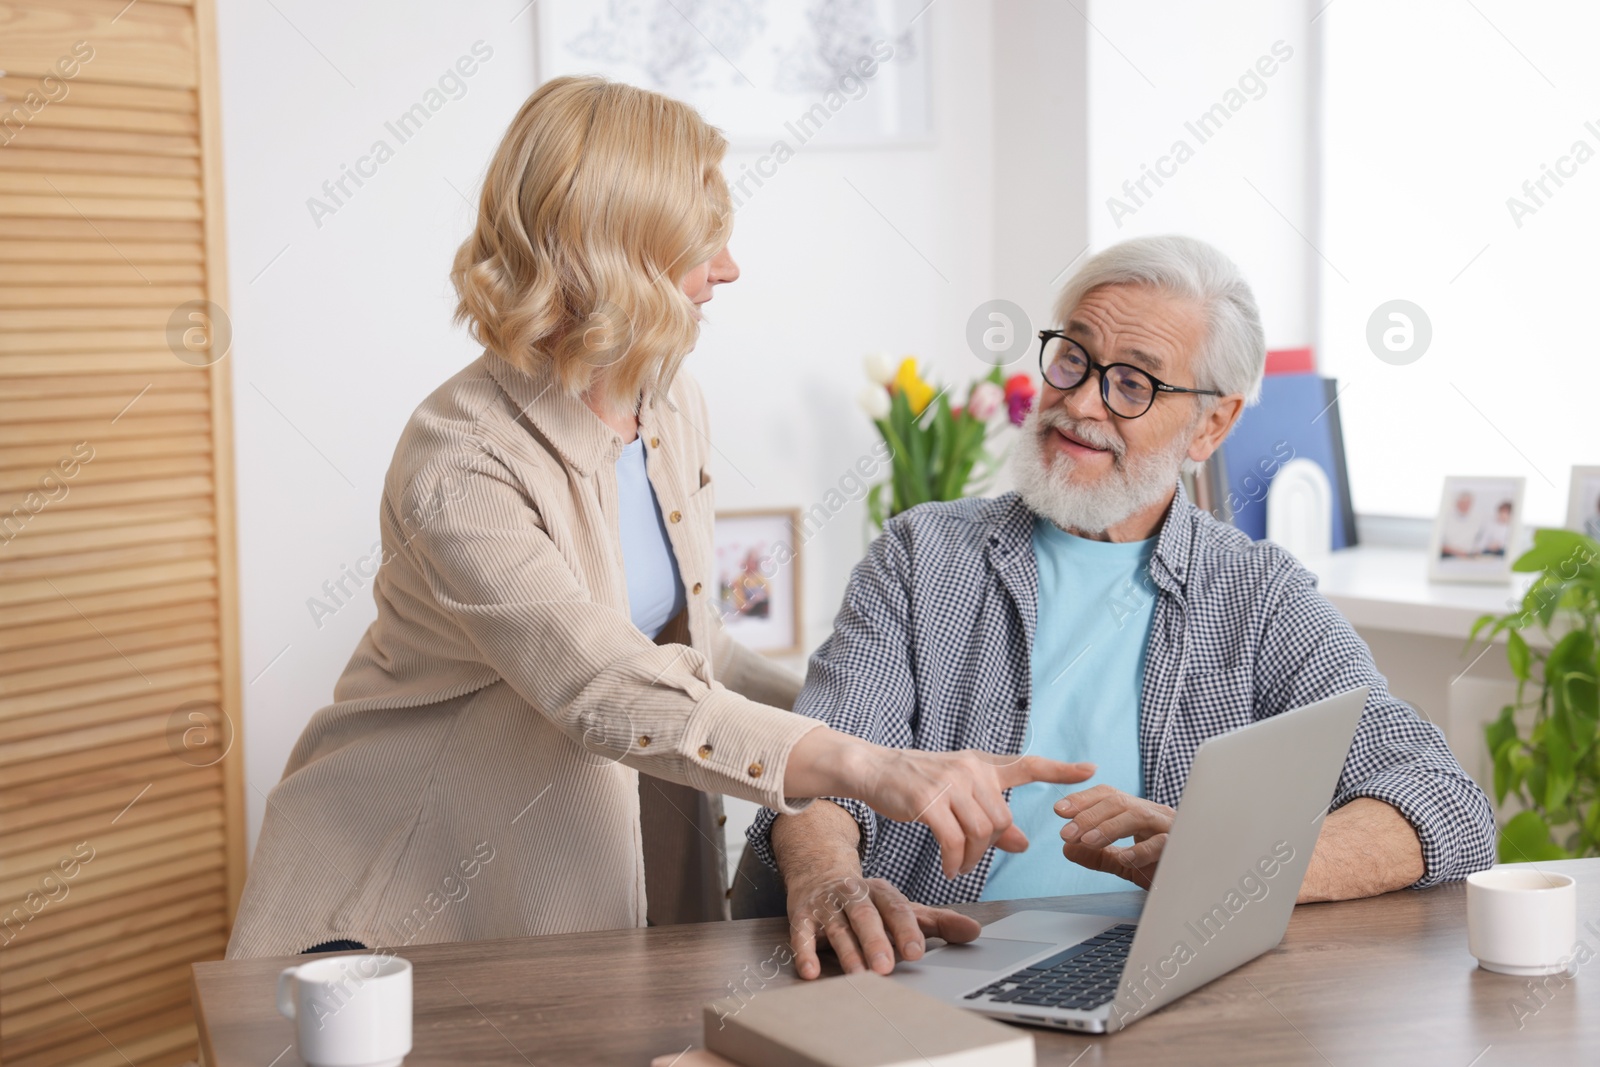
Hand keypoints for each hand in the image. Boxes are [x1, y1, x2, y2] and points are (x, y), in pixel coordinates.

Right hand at [783, 730, 1094, 878]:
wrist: (875, 769)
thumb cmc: (917, 783)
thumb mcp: (958, 795)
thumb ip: (991, 816)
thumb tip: (1024, 843)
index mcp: (981, 765)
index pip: (1027, 765)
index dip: (1061, 770)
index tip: (1091, 770)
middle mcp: (970, 770)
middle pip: (1001, 821)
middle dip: (991, 848)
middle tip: (971, 860)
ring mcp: (949, 784)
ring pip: (981, 833)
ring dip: (972, 859)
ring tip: (958, 866)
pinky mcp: (928, 801)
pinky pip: (954, 842)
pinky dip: (955, 861)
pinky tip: (949, 869)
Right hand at [786, 872, 980, 979]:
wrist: (818, 869)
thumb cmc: (868, 900)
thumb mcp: (901, 907)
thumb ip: (937, 922)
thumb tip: (975, 932)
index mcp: (882, 892)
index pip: (897, 909)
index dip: (906, 930)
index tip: (916, 953)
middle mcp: (855, 894)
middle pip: (866, 917)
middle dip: (876, 941)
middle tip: (886, 966)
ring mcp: (827, 904)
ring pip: (838, 927)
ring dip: (846, 951)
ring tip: (857, 974)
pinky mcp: (802, 915)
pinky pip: (801, 934)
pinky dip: (804, 952)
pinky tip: (809, 971)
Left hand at [1056, 785, 1174, 888]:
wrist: (1200, 885)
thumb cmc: (1165, 868)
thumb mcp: (1126, 863)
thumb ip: (1099, 856)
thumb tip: (1066, 849)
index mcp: (1139, 813)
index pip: (1109, 795)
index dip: (1083, 799)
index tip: (1059, 810)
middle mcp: (1154, 814)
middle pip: (1119, 802)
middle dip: (1089, 815)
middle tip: (1066, 832)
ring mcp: (1170, 827)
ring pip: (1137, 816)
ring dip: (1108, 827)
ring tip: (1086, 840)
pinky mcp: (1183, 845)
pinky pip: (1162, 843)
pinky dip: (1141, 850)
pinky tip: (1123, 858)